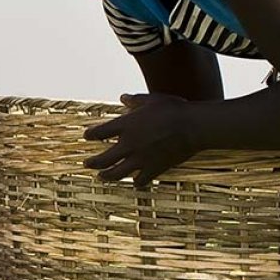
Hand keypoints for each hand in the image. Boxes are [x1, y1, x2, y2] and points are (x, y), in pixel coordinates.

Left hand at [83, 93, 202, 186]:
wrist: (192, 126)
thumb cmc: (173, 109)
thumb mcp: (151, 100)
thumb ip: (135, 100)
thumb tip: (123, 97)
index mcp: (125, 125)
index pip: (100, 132)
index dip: (91, 135)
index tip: (87, 136)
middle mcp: (129, 144)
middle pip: (103, 159)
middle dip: (92, 163)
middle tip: (86, 164)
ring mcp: (140, 158)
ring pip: (117, 174)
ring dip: (107, 176)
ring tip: (102, 177)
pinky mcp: (154, 169)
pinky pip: (140, 180)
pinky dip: (137, 182)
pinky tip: (135, 182)